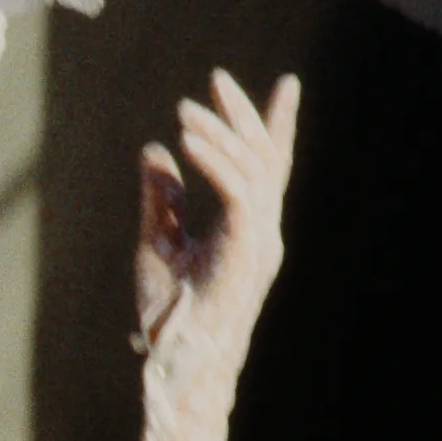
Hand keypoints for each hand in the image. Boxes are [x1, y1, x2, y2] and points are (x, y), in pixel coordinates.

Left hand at [136, 66, 297, 397]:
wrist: (178, 360)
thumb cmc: (169, 314)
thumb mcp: (157, 242)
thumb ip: (162, 199)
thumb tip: (155, 151)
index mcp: (248, 229)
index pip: (266, 168)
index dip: (274, 126)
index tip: (286, 86)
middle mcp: (262, 231)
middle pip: (263, 159)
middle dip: (245, 115)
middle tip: (218, 79)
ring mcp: (259, 240)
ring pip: (252, 169)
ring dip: (219, 134)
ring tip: (184, 111)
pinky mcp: (245, 249)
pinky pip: (236, 192)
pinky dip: (213, 162)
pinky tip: (186, 141)